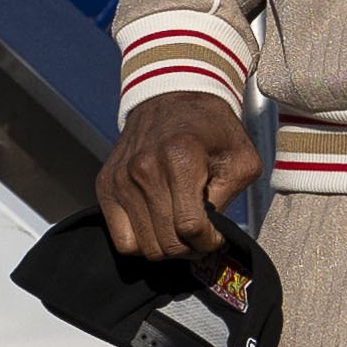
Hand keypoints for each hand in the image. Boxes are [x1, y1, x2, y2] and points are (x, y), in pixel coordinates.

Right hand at [93, 91, 260, 264]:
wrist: (172, 97)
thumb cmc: (211, 128)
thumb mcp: (241, 159)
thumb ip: (227, 199)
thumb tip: (209, 235)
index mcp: (180, 158)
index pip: (191, 227)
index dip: (209, 242)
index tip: (216, 236)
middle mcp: (144, 168)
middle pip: (167, 242)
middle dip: (190, 249)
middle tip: (201, 236)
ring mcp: (120, 179)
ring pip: (144, 247)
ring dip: (167, 247)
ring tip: (180, 230)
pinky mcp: (106, 186)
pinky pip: (122, 239)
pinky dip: (142, 242)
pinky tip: (159, 226)